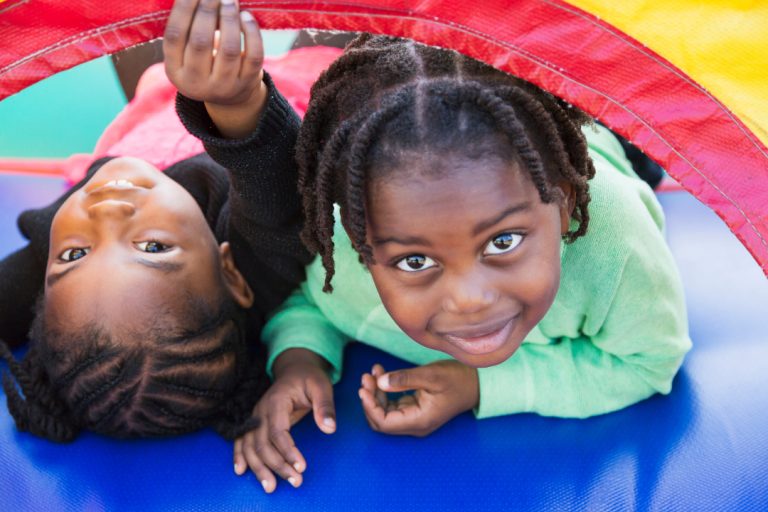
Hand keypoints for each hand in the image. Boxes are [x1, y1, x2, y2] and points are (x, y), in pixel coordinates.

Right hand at [163, 0, 267, 137]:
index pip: (175, 36)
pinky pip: (253, 56)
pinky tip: (246, 16)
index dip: (183, 9)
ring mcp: (224, 86)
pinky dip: (251, 33)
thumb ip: (188, 28)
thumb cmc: (203, 63)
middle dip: (208, 11)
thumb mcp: (187, 53)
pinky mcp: (247, 83)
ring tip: (230, 0)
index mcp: (175, 71)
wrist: (229, 98)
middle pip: (201, 41)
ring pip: (229, 49)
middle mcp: (197, 82)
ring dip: (230, 19)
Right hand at [233, 349, 335, 492]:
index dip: (288, 451)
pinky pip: (241, 440)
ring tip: (271, 487)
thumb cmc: (310, 378)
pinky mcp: (254, 422)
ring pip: (250, 446)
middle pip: (262, 443)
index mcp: (277, 401)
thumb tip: (329, 428)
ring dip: (259, 468)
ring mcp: (255, 417)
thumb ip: (325, 406)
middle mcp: (261, 410)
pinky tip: (241, 471)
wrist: (295, 368)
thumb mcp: (322, 386)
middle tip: (296, 481)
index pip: (278, 431)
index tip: (301, 467)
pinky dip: (239, 456)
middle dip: (277, 465)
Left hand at [358, 361, 478, 436]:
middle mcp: (415, 424)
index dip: (370, 407)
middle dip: (370, 399)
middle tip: (366, 377)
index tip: (364, 388)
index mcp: (419, 421)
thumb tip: (380, 382)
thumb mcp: (431, 375)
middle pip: (381, 420)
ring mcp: (414, 417)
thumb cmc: (457, 379)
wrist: (475, 382)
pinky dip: (384, 390)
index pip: (384, 423)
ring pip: (385, 411)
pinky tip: (381, 373)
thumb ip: (404, 379)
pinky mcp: (415, 409)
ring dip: (376, 393)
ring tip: (373, 371)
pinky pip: (393, 404)